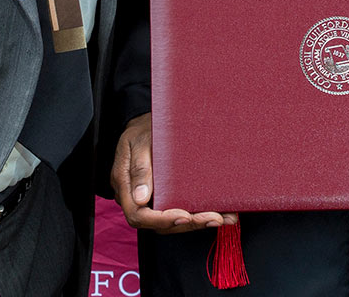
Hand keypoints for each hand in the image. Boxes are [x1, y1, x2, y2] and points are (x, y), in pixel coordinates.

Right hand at [111, 112, 236, 233]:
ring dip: (198, 222)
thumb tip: (140, 198)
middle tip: (215, 218)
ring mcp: (150, 199)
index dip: (162, 220)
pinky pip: (179, 210)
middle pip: (159, 224)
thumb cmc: (140, 130)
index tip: (185, 216)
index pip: (139, 215)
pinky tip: (220, 212)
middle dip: (188, 223)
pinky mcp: (164, 197)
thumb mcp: (139, 143)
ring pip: (171, 221)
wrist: (145, 124)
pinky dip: (198, 213)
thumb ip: (140, 169)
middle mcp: (135, 199)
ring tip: (224, 217)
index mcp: (124, 186)